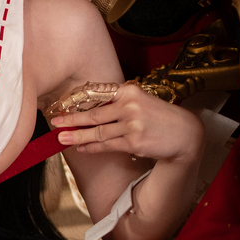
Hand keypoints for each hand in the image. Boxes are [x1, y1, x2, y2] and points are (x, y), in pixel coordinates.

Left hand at [51, 83, 203, 161]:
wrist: (185, 133)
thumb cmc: (158, 116)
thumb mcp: (139, 101)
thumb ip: (116, 102)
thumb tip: (85, 111)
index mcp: (128, 91)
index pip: (97, 94)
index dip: (77, 101)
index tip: (60, 106)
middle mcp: (130, 106)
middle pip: (93, 114)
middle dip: (71, 120)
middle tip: (55, 123)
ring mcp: (132, 124)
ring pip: (98, 132)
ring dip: (78, 136)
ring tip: (62, 138)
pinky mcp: (134, 142)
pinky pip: (107, 145)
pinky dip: (92, 147)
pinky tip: (82, 148)